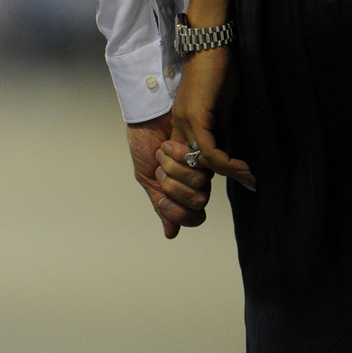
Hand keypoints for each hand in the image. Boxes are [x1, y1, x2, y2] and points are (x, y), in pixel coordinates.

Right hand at [128, 112, 207, 238]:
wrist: (145, 119)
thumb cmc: (144, 145)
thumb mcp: (147, 178)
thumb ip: (160, 204)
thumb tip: (171, 234)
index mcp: (181, 194)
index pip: (193, 217)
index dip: (178, 210)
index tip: (161, 195)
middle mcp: (196, 182)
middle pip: (198, 201)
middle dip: (174, 186)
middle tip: (161, 168)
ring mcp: (203, 166)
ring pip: (201, 183)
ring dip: (175, 167)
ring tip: (163, 152)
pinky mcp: (207, 147)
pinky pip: (202, 162)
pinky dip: (180, 155)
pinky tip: (170, 144)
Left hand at [162, 46, 254, 199]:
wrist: (212, 41)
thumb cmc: (219, 69)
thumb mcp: (223, 107)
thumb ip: (224, 130)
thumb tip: (232, 152)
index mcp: (184, 124)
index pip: (191, 159)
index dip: (212, 172)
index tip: (238, 176)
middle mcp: (180, 125)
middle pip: (192, 165)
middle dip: (219, 176)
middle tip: (246, 180)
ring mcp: (185, 121)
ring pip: (201, 161)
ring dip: (228, 172)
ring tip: (249, 177)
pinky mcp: (195, 115)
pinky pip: (208, 150)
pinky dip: (226, 162)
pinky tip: (242, 166)